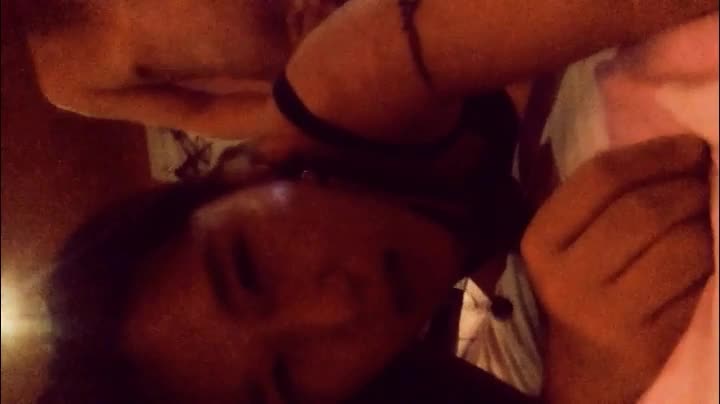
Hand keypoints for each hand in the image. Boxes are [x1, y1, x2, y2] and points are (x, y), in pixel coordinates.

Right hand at [521, 135, 713, 402]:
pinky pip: (698, 282)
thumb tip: (677, 151)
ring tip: (707, 219)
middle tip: (708, 182)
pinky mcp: (643, 340)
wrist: (583, 371)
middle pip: (645, 208)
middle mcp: (564, 276)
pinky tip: (706, 257)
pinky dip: (713, 261)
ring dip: (708, 223)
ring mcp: (603, 312)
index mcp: (541, 240)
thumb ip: (600, 198)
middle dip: (691, 187)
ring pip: (681, 244)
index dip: (655, 154)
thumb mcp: (569, 244)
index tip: (692, 147)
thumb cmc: (582, 291)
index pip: (601, 177)